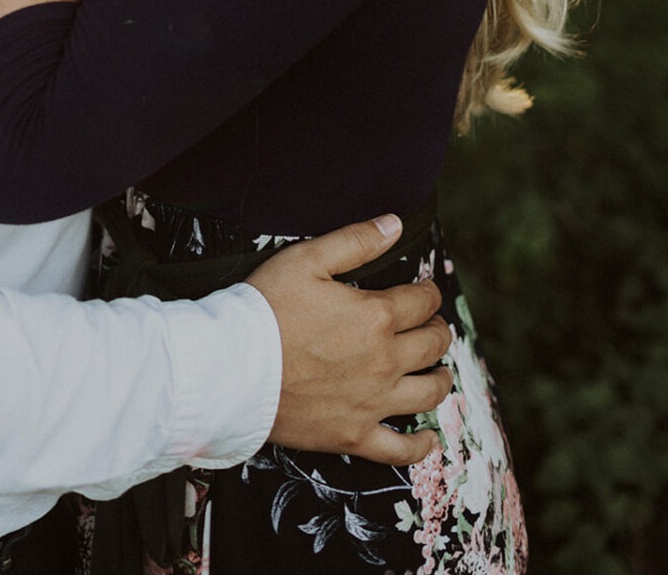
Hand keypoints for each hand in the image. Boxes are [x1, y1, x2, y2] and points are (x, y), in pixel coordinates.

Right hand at [247, 215, 450, 463]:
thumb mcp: (307, 260)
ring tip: (439, 370)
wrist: (232, 368)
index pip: (422, 302)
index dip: (428, 293)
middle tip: (431, 325)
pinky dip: (421, 446)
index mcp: (376, 316)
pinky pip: (400, 449)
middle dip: (437, 329)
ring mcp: (372, 402)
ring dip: (441, 378)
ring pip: (428, 392)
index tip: (425, 291)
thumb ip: (355, 240)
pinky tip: (428, 437)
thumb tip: (395, 224)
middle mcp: (384, 360)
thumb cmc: (265, 309)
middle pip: (432, 344)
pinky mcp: (353, 435)